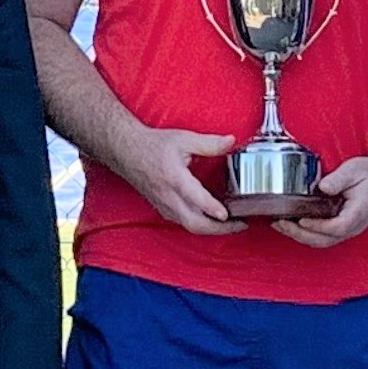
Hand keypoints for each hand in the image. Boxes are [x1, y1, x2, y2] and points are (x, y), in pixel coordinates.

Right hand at [117, 125, 244, 234]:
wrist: (127, 152)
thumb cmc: (153, 146)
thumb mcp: (183, 139)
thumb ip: (209, 143)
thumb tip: (231, 142)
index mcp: (174, 178)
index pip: (194, 198)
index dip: (211, 208)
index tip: (226, 215)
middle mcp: (169, 196)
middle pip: (194, 223)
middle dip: (219, 229)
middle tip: (240, 225)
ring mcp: (165, 206)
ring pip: (190, 226)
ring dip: (211, 229)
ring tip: (232, 226)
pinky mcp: (163, 209)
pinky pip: (183, 223)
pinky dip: (200, 226)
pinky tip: (212, 221)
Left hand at [274, 153, 367, 247]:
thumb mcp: (355, 170)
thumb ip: (339, 179)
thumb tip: (322, 187)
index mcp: (358, 214)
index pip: (336, 227)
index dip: (316, 227)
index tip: (300, 220)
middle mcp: (353, 227)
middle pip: (324, 240)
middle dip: (299, 235)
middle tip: (280, 224)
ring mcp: (347, 230)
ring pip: (321, 242)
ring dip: (300, 236)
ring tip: (280, 225)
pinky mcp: (341, 227)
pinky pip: (322, 236)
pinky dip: (305, 234)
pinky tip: (292, 225)